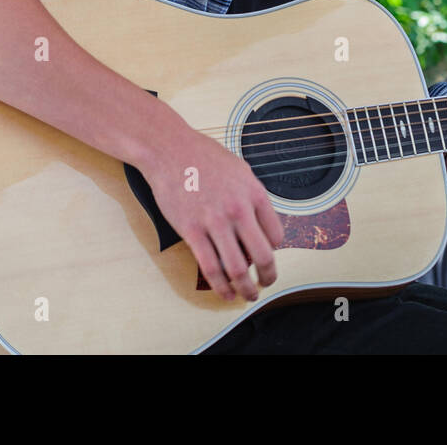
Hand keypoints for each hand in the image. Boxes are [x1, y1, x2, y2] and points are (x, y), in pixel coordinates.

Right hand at [140, 113, 283, 301]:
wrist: (169, 150)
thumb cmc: (204, 157)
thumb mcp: (241, 170)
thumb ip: (252, 196)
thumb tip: (260, 221)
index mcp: (255, 193)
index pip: (276, 234)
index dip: (275, 250)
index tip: (269, 256)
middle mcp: (239, 209)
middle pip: (263, 255)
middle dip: (268, 276)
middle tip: (267, 284)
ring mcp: (215, 222)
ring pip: (237, 268)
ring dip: (245, 288)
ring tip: (248, 295)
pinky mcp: (191, 231)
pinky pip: (210, 267)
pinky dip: (220, 287)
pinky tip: (225, 294)